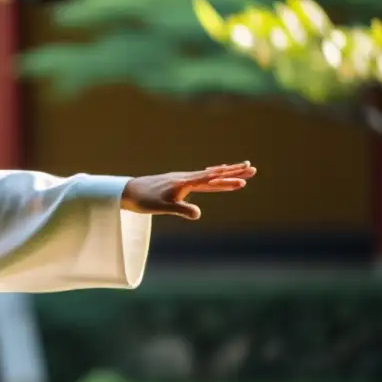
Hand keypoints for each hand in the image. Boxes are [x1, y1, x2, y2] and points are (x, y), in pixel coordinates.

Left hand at [121, 161, 256, 219]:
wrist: (128, 191)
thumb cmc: (144, 200)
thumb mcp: (162, 207)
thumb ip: (181, 209)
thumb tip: (198, 214)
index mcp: (184, 182)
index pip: (210, 180)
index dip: (226, 181)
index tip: (243, 181)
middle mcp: (186, 177)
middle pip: (214, 174)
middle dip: (234, 172)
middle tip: (253, 168)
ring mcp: (182, 178)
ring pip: (209, 174)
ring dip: (226, 171)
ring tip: (242, 167)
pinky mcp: (179, 181)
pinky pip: (201, 176)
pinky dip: (212, 173)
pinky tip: (215, 172)